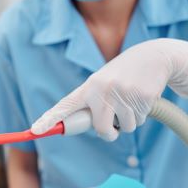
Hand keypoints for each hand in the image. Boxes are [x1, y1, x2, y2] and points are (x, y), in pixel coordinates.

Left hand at [31, 38, 187, 140]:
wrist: (154, 56)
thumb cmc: (123, 75)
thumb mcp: (103, 84)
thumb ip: (92, 104)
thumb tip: (83, 128)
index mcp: (89, 87)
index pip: (65, 106)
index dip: (49, 120)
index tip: (34, 131)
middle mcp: (102, 90)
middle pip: (100, 129)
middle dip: (109, 131)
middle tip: (114, 121)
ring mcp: (123, 93)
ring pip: (123, 128)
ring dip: (128, 121)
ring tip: (130, 99)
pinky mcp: (142, 97)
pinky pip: (138, 122)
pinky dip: (141, 116)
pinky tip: (141, 98)